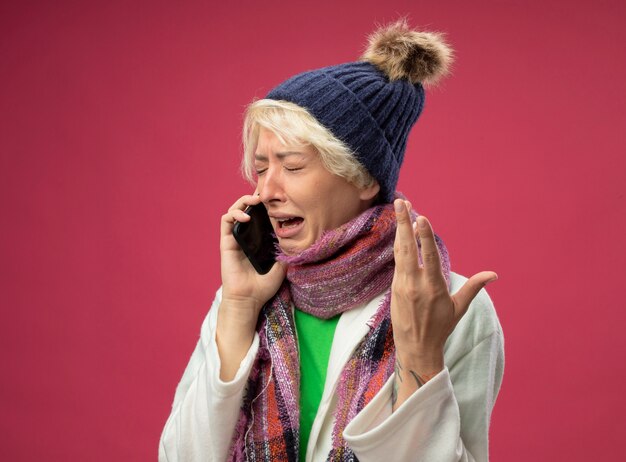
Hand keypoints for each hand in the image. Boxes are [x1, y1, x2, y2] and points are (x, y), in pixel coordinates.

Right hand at [217, 194, 285, 380]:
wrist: (249, 299)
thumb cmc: (263, 286)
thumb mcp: (283, 266)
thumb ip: (287, 251)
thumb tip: (299, 239)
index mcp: (258, 240)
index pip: (259, 216)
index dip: (264, 205)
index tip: (275, 197)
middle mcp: (246, 237)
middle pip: (246, 209)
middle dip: (253, 198)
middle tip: (263, 195)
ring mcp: (235, 238)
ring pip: (234, 211)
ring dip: (242, 202)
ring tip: (254, 201)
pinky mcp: (226, 243)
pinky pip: (225, 222)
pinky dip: (234, 214)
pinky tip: (246, 217)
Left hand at [390, 199, 496, 408]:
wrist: (416, 348)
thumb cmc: (440, 328)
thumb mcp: (458, 308)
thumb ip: (473, 288)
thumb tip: (493, 274)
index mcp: (433, 287)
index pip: (428, 256)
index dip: (424, 236)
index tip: (421, 217)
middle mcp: (415, 283)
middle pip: (407, 247)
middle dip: (404, 223)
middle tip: (401, 202)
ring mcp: (402, 285)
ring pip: (399, 251)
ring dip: (400, 230)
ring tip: (399, 209)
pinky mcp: (394, 287)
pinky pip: (397, 261)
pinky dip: (398, 245)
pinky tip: (399, 232)